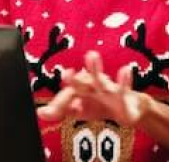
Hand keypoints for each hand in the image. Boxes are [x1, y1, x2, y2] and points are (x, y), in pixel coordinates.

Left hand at [37, 51, 151, 125]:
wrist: (129, 107)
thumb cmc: (100, 104)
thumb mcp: (80, 110)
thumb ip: (61, 110)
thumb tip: (39, 112)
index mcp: (80, 90)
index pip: (66, 96)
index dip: (57, 105)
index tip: (43, 113)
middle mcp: (92, 86)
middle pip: (81, 84)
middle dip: (74, 80)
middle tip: (66, 73)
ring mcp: (107, 89)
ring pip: (100, 80)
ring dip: (95, 68)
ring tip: (91, 55)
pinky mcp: (123, 95)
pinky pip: (123, 88)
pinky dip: (124, 79)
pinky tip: (125, 70)